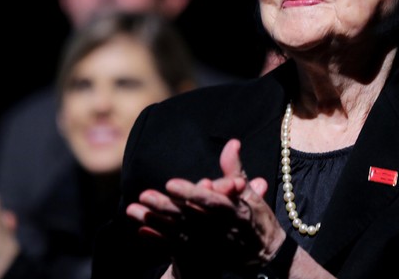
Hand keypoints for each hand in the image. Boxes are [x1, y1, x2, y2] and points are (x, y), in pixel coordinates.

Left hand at [127, 139, 285, 271]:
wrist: (265, 255)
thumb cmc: (256, 218)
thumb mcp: (250, 193)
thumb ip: (235, 169)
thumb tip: (232, 143)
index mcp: (235, 211)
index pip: (212, 201)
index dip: (191, 193)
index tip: (171, 184)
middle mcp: (220, 229)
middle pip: (189, 217)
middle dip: (165, 207)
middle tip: (144, 196)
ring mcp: (209, 243)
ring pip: (178, 232)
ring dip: (155, 221)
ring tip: (133, 210)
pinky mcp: (201, 253)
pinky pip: (176, 247)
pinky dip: (159, 239)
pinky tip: (141, 229)